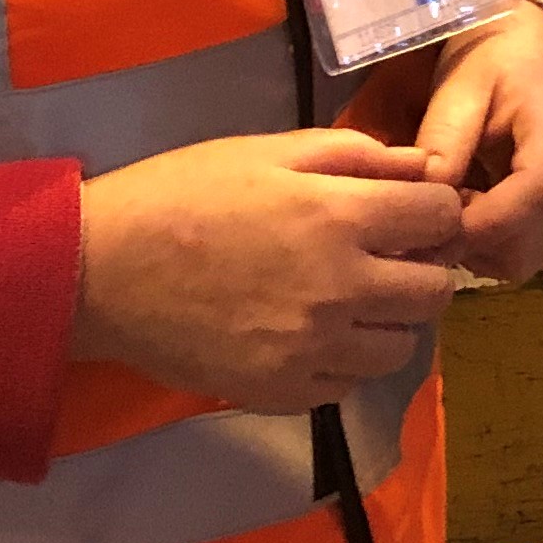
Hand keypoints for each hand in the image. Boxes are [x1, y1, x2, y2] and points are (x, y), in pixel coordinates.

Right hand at [73, 130, 463, 410]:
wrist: (98, 271)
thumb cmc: (181, 194)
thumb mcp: (267, 151)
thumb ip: (354, 154)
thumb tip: (423, 166)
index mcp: (341, 217)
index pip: (443, 218)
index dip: (435, 211)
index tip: (410, 214)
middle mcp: (341, 289)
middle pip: (435, 291)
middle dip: (422, 269)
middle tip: (387, 259)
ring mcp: (313, 349)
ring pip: (400, 347)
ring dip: (389, 321)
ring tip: (350, 301)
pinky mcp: (282, 392)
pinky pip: (348, 385)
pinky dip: (343, 363)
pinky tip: (312, 335)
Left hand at [406, 1, 542, 281]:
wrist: (531, 54)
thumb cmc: (495, 62)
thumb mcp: (460, 88)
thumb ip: (443, 142)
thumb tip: (420, 201)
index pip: (539, 194)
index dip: (480, 222)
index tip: (424, 225)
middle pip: (530, 242)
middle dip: (470, 240)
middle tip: (430, 210)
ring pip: (526, 258)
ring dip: (478, 247)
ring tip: (454, 203)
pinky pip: (528, 253)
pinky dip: (492, 244)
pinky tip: (474, 208)